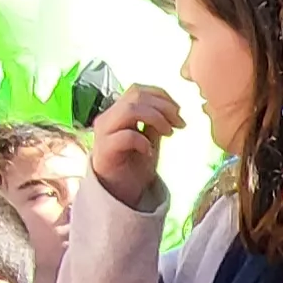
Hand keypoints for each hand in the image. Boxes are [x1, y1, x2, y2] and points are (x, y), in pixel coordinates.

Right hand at [90, 83, 185, 209]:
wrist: (121, 193)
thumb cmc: (135, 164)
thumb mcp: (151, 138)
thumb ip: (156, 121)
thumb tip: (173, 108)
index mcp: (118, 111)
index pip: (137, 90)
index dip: (161, 96)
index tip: (179, 111)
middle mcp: (108, 118)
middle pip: (135, 96)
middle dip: (163, 107)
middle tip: (179, 123)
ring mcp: (103, 133)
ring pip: (129, 110)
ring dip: (155, 119)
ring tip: (168, 133)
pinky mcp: (104, 151)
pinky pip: (125, 136)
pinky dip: (143, 141)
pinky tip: (150, 152)